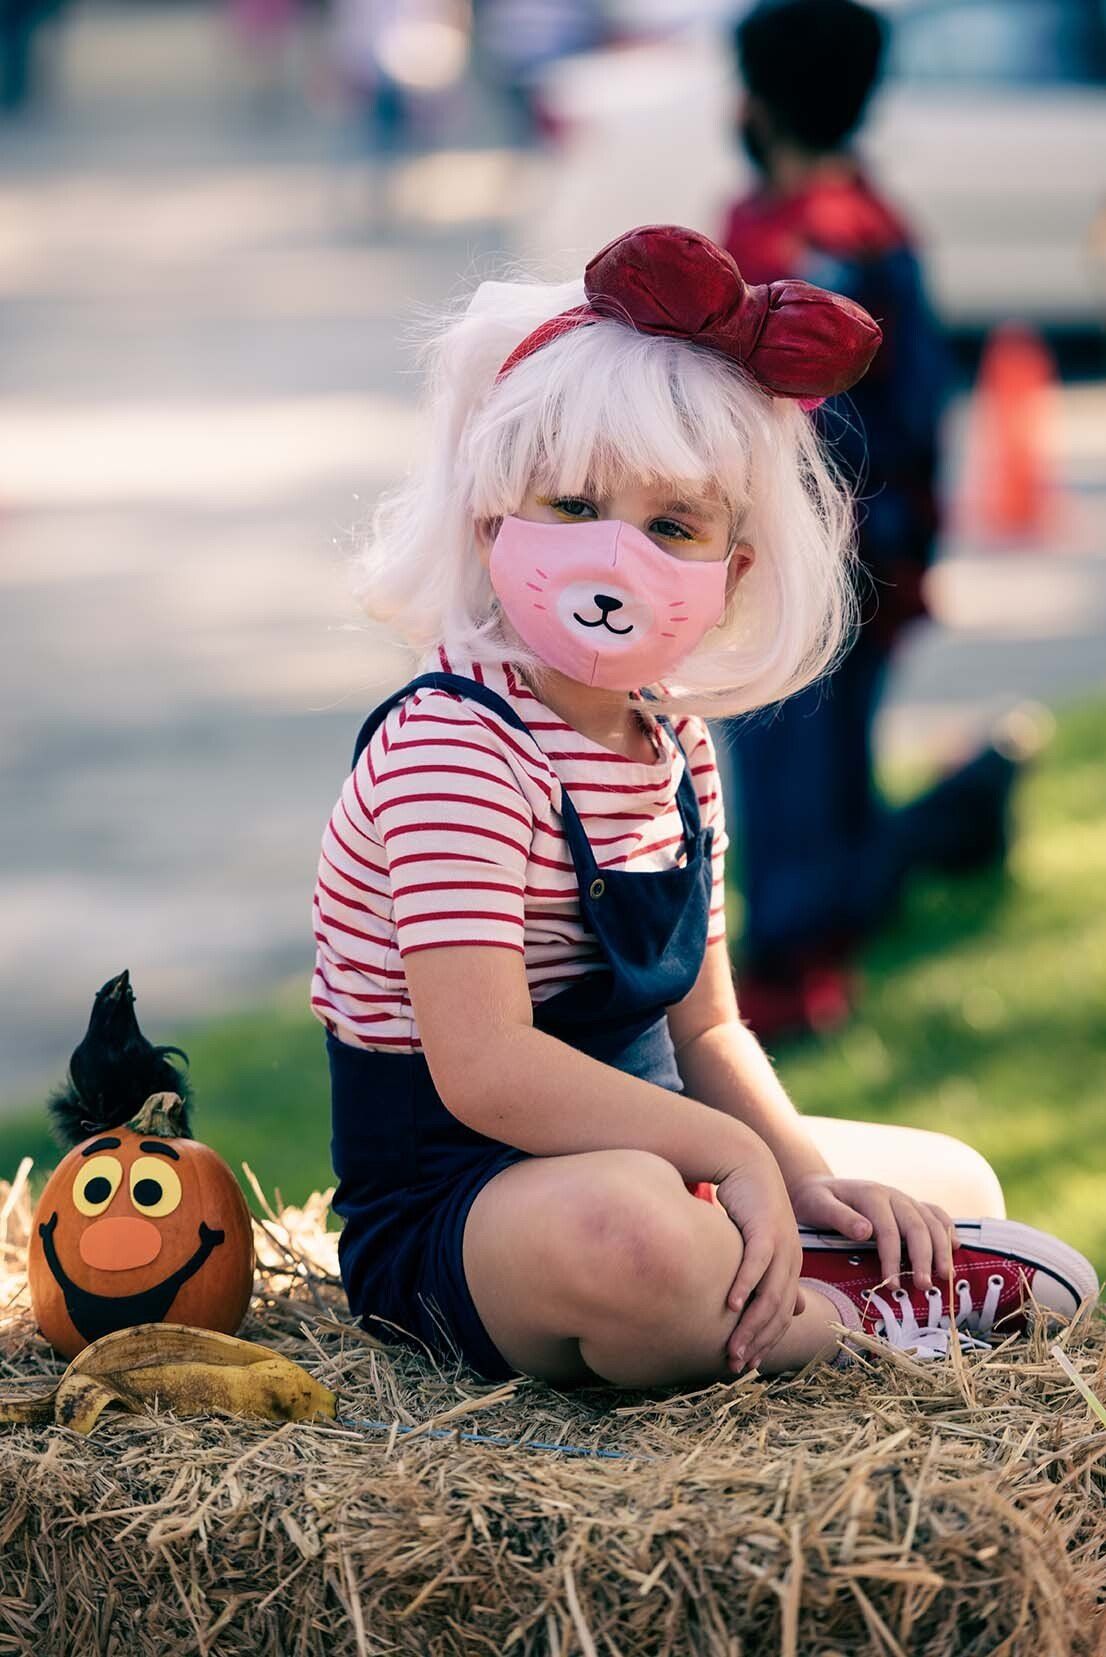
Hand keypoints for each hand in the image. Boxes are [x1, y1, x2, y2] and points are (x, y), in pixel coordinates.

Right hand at [714, 1150, 806, 1375]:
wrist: (748, 1163)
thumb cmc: (748, 1205)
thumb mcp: (759, 1243)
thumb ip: (764, 1274)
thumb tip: (777, 1307)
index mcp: (789, 1266)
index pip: (781, 1313)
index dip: (767, 1340)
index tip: (749, 1364)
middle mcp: (791, 1260)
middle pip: (777, 1311)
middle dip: (758, 1342)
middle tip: (737, 1366)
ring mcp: (781, 1245)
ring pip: (769, 1295)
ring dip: (751, 1325)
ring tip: (733, 1347)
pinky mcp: (765, 1229)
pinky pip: (756, 1264)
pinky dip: (744, 1286)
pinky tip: (730, 1306)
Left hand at [788, 1173, 955, 1290]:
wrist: (818, 1187)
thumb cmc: (815, 1201)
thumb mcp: (817, 1205)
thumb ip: (839, 1217)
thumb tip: (866, 1231)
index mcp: (870, 1195)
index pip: (887, 1230)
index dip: (892, 1258)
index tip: (892, 1285)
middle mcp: (892, 1195)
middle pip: (916, 1227)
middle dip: (924, 1258)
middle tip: (924, 1286)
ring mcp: (904, 1199)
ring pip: (931, 1222)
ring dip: (942, 1248)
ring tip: (946, 1277)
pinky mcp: (909, 1205)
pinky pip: (935, 1214)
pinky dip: (947, 1229)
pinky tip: (957, 1247)